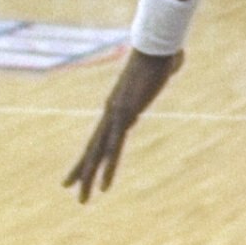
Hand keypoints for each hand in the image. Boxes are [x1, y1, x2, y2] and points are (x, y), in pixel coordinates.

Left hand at [66, 46, 183, 200]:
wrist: (155, 45)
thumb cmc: (161, 52)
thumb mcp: (165, 66)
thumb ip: (168, 66)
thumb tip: (177, 57)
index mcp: (118, 106)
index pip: (100, 134)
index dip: (89, 152)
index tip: (81, 166)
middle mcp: (111, 112)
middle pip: (92, 146)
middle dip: (80, 169)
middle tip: (67, 188)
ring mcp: (115, 116)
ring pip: (98, 153)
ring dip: (90, 177)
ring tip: (83, 199)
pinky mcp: (124, 117)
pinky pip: (114, 149)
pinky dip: (108, 168)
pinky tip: (104, 186)